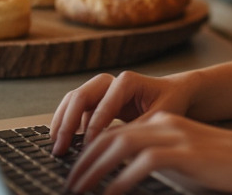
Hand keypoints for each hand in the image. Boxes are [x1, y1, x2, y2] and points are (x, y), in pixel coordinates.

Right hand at [50, 71, 194, 155]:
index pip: (102, 105)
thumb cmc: (172, 100)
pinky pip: (77, 108)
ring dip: (62, 121)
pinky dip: (67, 123)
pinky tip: (64, 141)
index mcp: (127, 82)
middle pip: (80, 96)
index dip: (93, 128)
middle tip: (59, 147)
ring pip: (74, 100)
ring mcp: (103, 90)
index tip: (87, 148)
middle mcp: (111, 82)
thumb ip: (139, 128)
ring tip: (55, 144)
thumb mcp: (162, 115)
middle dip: (67, 123)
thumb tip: (117, 146)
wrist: (176, 92)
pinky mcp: (99, 100)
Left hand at [66, 112, 231, 194]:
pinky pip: (143, 162)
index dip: (89, 153)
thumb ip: (152, 163)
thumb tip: (119, 180)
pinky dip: (122, 179)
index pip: (113, 132)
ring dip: (94, 169)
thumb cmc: (221, 165)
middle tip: (69, 184)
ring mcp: (173, 135)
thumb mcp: (180, 161)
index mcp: (159, 121)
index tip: (75, 174)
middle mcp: (162, 123)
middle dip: (83, 162)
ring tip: (79, 189)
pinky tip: (111, 194)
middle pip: (109, 136)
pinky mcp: (183, 152)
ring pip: (120, 145)